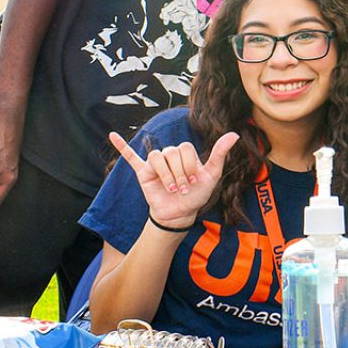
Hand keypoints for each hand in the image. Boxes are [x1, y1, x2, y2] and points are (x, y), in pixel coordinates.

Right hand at [108, 131, 238, 229]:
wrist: (180, 213)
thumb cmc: (196, 194)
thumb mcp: (212, 175)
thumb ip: (220, 153)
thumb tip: (235, 134)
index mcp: (185, 153)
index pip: (185, 149)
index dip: (190, 165)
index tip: (194, 181)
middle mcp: (169, 155)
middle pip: (171, 152)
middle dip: (179, 172)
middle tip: (183, 188)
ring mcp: (155, 163)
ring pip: (157, 157)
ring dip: (166, 175)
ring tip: (171, 189)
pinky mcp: (143, 172)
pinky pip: (130, 157)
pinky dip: (122, 147)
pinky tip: (112, 135)